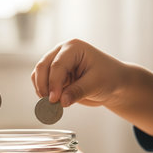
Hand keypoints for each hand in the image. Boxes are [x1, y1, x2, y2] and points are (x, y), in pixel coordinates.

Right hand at [31, 38, 152, 138]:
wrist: (114, 83)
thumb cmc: (109, 77)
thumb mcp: (96, 84)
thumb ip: (77, 91)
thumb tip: (61, 101)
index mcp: (73, 48)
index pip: (57, 65)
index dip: (53, 83)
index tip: (54, 100)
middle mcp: (61, 52)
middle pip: (43, 67)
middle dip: (44, 86)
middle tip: (50, 103)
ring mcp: (56, 62)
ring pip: (38, 74)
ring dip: (41, 89)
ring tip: (51, 104)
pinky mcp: (54, 74)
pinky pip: (41, 82)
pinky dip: (43, 92)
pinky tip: (52, 102)